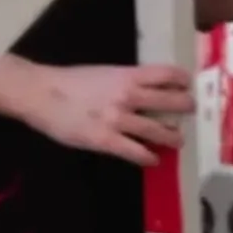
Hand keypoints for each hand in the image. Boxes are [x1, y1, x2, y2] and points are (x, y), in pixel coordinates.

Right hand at [22, 64, 194, 164]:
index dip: (181, 79)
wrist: (41, 94)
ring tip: (178, 140)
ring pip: (157, 129)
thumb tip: (142, 88)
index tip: (188, 84)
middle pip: (169, 101)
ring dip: (172, 136)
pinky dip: (148, 156)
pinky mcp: (106, 140)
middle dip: (184, 107)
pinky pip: (135, 151)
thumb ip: (124, 80)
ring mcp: (118, 120)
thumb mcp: (103, 73)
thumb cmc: (70, 81)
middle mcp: (128, 96)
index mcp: (127, 75)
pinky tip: (153, 159)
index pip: (165, 74)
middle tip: (191, 111)